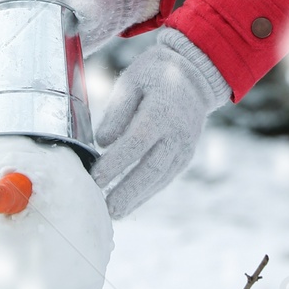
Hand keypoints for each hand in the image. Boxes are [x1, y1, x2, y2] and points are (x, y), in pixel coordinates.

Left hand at [93, 29, 231, 217]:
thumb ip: (117, 111)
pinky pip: (166, 177)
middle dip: (128, 191)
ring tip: (115, 213)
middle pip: (151, 168)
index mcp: (161, 111)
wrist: (194, 75)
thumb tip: (102, 142)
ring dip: (137, 198)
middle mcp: (177, 133)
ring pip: (160, 178)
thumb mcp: (132, 81)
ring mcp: (185, 147)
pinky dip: (148, 192)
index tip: (94, 178)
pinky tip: (131, 202)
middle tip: (107, 210)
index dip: (115, 163)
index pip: (136, 142)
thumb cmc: (155, 75)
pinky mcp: (186, 155)